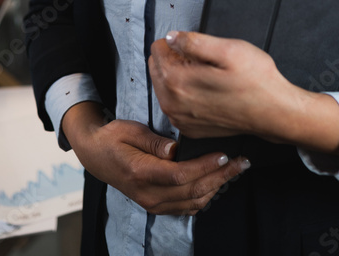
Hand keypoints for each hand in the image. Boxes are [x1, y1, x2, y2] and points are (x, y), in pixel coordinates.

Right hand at [62, 103, 249, 215]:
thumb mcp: (130, 130)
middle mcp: (148, 194)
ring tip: (235, 169)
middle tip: (242, 162)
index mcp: (141, 173)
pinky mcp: (156, 205)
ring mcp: (152, 203)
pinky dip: (205, 196)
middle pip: (192, 191)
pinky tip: (217, 181)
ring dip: (217, 187)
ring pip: (192, 202)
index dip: (205, 167)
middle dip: (221, 177)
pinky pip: (186, 207)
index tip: (223, 154)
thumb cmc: (113, 138)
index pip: (180, 175)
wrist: (95, 155)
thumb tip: (175, 149)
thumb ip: (154, 141)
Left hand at [150, 31, 338, 154]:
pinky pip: (175, 104)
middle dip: (172, 57)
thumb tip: (172, 37)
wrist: (274, 112)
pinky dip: (184, 94)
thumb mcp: (228, 49)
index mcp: (179, 82)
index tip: (191, 43)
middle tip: (200, 57)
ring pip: (163, 87)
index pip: (157, 50)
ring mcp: (181, 120)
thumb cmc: (256, 81)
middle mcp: (174, 104)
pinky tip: (205, 90)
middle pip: (156, 69)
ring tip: (205, 72)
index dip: (174, 41)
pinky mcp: (190, 128)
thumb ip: (194, 41)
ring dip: (177, 75)